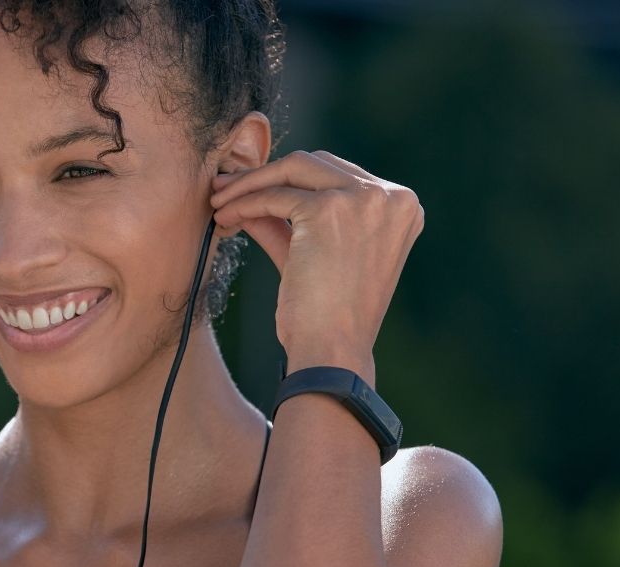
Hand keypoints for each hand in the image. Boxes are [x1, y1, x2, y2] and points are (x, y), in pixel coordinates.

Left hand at [209, 150, 423, 379]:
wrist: (331, 350)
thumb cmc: (326, 314)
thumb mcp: (312, 254)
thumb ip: (287, 221)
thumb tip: (246, 192)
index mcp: (401, 207)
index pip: (336, 174)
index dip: (290, 180)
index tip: (254, 189)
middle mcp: (390, 198)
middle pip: (315, 163)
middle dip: (266, 175)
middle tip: (226, 189)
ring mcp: (363, 200)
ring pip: (292, 170)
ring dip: (248, 184)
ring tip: (218, 202)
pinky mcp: (329, 209)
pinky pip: (273, 195)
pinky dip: (243, 203)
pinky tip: (225, 217)